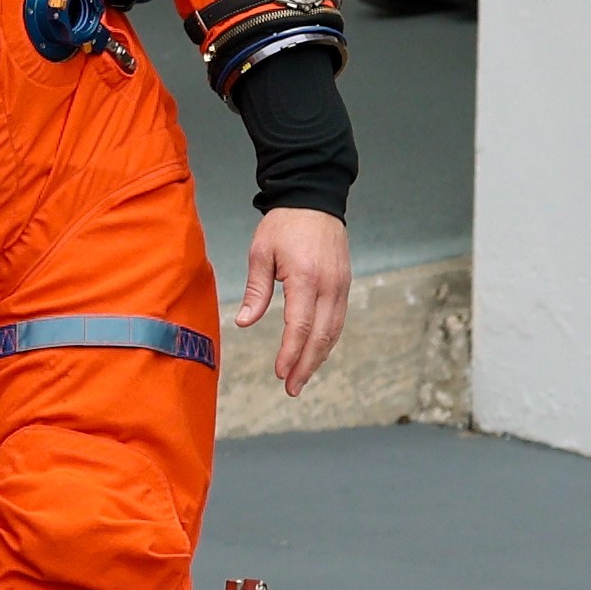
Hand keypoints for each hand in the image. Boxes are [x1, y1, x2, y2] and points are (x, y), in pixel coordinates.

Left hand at [236, 206, 353, 396]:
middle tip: (292, 388)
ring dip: (318, 357)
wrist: (313, 201)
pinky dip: (327, 341)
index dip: (291, 352)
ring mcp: (341, 286)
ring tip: (302, 378)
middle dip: (306, 365)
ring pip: (333, 332)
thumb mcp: (261, 253)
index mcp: (305, 278)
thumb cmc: (283, 226)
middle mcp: (329, 286)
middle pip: (321, 336)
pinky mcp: (344, 285)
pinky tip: (314, 354)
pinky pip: (338, 320)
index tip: (281, 373)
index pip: (299, 325)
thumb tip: (245, 322)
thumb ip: (256, 290)